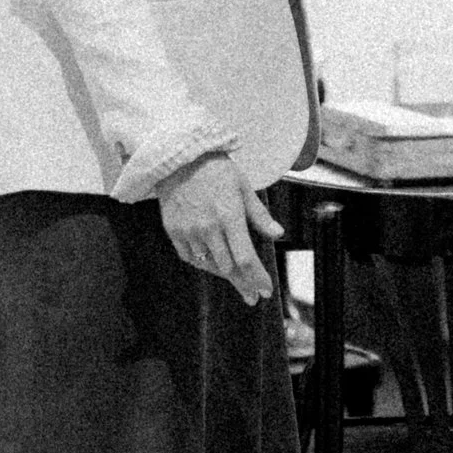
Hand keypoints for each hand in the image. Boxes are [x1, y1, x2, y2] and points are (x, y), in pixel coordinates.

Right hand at [156, 150, 280, 305]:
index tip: (265, 291)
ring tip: (237, 281)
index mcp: (229, 216)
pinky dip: (203, 263)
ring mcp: (189, 231)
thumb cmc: (217, 170)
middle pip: (228, 268)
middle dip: (243, 283)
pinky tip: (213, 265)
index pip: (245, 258)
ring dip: (224, 274)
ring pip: (209, 265)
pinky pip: (189, 257)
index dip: (256, 278)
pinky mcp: (174, 231)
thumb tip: (278, 234)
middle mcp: (208, 227)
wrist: (180, 158)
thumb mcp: (243, 187)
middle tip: (253, 295)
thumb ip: (259, 215)